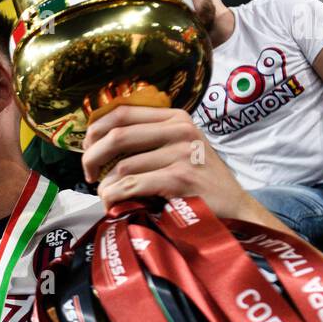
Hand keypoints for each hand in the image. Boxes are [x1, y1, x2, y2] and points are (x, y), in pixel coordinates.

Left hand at [81, 105, 262, 220]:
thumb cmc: (201, 182)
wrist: (235, 209)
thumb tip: (99, 140)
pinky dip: (115, 196)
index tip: (87, 146)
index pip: (123, 111)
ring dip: (105, 185)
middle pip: (117, 136)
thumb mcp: (180, 148)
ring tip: (106, 195)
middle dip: (92, 156)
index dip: (96, 128)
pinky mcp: (180, 179)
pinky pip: (131, 186)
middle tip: (89, 173)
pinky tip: (113, 203)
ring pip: (122, 166)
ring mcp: (182, 154)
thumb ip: (150, 138)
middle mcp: (180, 130)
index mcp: (176, 117)